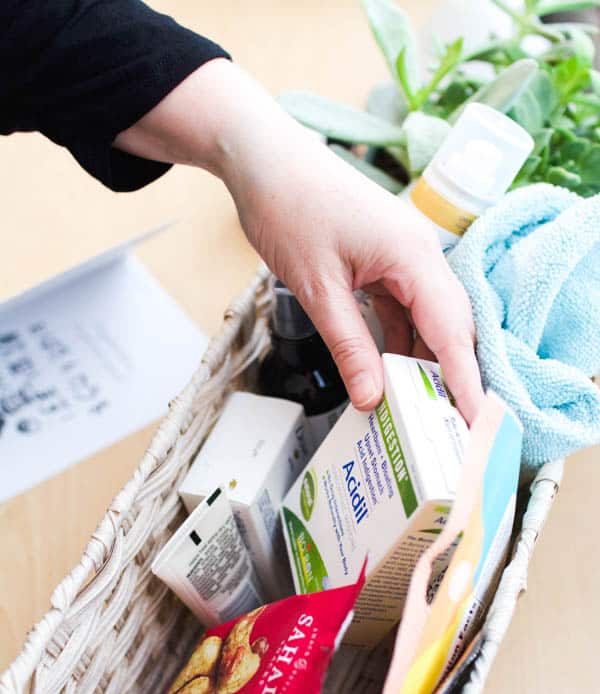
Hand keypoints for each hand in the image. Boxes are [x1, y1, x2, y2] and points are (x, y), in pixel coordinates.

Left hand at [115, 60, 483, 422]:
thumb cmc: (288, 208)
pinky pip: (403, 310)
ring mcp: (404, 256)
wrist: (263, 159)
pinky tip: (391, 374)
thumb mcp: (317, 289)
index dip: (465, 379)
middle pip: (449, 326)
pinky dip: (398, 342)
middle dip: (451, 377)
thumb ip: (349, 346)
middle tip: (451, 429)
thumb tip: (371, 398)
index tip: (475, 422)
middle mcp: (420, 254)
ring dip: (421, 362)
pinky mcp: (385, 260)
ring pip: (426, 320)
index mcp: (413, 255)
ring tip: (419, 411)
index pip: (451, 328)